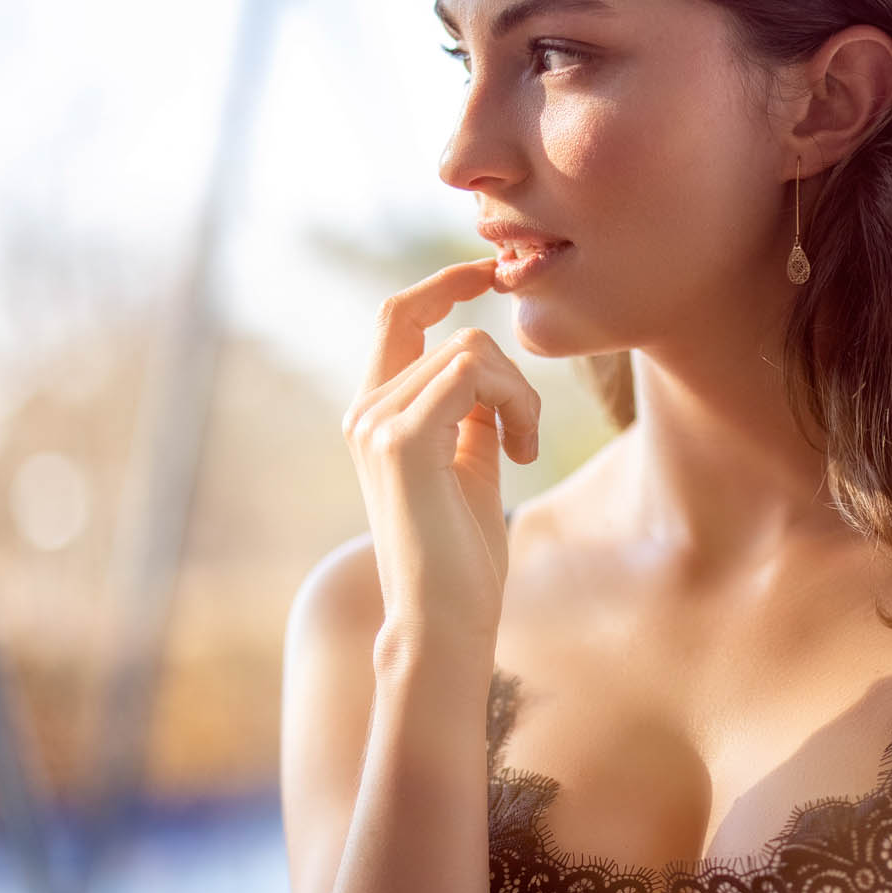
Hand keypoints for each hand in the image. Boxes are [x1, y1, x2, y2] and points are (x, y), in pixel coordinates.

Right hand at [342, 258, 536, 684]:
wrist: (446, 619)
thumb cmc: (463, 555)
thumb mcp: (470, 465)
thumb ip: (470, 414)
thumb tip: (489, 369)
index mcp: (376, 414)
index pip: (400, 314)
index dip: (446, 283)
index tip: (493, 273)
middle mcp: (365, 411)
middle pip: (457, 334)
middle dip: (514, 377)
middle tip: (526, 435)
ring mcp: (376, 422)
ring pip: (474, 350)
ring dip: (521, 397)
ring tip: (522, 450)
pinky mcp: (400, 438)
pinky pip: (475, 373)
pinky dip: (515, 404)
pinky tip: (520, 452)